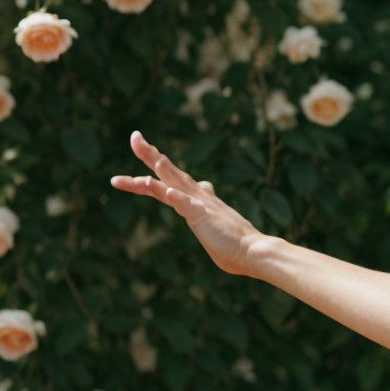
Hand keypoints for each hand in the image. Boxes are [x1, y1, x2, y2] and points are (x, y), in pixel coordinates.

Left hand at [110, 130, 268, 276]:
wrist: (255, 253)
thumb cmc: (235, 246)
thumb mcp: (215, 225)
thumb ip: (206, 214)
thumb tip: (208, 200)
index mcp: (197, 201)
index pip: (169, 183)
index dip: (152, 173)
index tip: (139, 160)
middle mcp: (197, 196)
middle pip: (168, 172)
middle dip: (149, 154)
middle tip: (134, 137)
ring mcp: (199, 204)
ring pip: (173, 179)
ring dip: (156, 164)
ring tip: (141, 147)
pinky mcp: (201, 215)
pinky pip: (181, 201)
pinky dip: (166, 191)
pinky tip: (150, 182)